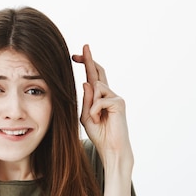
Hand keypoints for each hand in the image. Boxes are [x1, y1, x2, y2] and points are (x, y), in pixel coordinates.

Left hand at [72, 45, 132, 166]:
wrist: (111, 148)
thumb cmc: (99, 134)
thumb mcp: (85, 116)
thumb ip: (86, 101)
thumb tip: (86, 82)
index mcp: (100, 97)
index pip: (93, 76)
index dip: (86, 64)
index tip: (75, 55)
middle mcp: (109, 94)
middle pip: (99, 72)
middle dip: (90, 60)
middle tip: (83, 48)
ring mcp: (115, 97)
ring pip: (97, 87)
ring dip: (90, 104)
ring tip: (94, 119)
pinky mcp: (119, 103)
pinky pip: (100, 100)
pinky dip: (94, 111)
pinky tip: (97, 120)